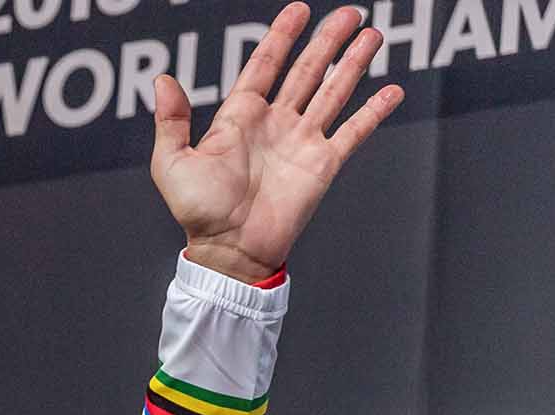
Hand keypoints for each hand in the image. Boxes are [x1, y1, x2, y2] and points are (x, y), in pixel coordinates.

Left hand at [151, 3, 403, 283]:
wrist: (229, 251)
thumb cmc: (198, 213)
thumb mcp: (172, 164)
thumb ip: (170, 122)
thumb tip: (162, 80)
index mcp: (239, 117)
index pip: (265, 65)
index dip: (282, 36)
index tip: (299, 10)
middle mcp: (275, 124)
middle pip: (307, 71)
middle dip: (328, 41)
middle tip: (351, 12)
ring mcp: (301, 142)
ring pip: (334, 92)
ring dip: (354, 64)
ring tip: (373, 35)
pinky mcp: (322, 165)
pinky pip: (353, 132)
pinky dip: (373, 112)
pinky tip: (392, 90)